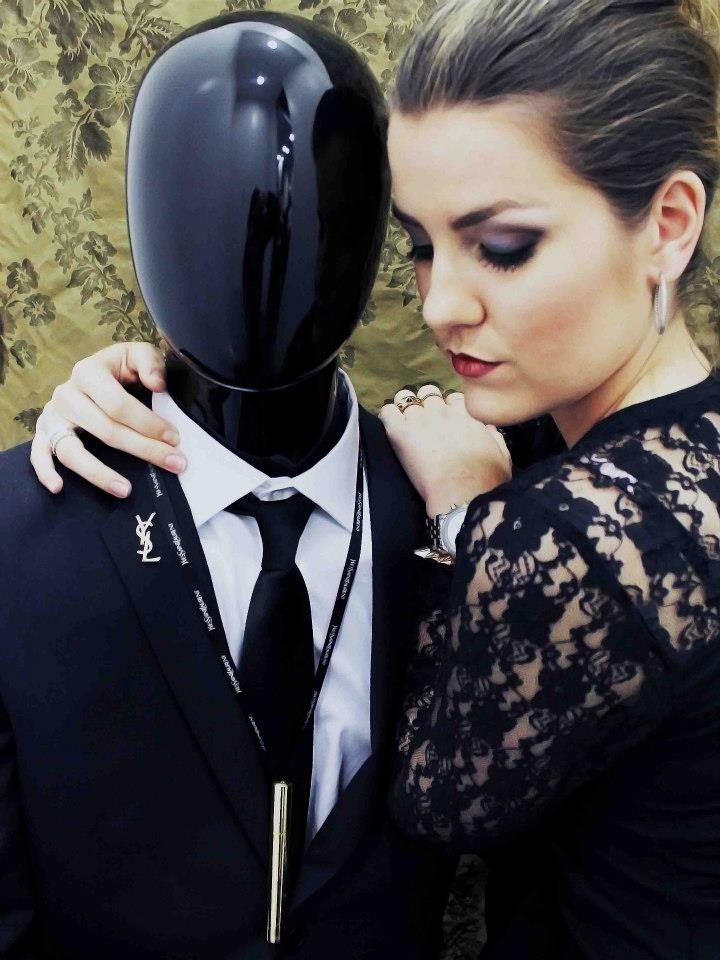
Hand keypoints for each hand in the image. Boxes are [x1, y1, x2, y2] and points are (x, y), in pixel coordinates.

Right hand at [31, 342, 183, 497]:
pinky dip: (44, 472)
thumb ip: (150, 363)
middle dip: (143, 449)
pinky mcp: (44, 431)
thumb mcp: (138, 354)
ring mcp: (53, 415)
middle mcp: (66, 393)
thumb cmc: (122, 368)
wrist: (96, 373)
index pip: (118, 403)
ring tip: (125, 491)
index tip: (175, 438)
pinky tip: (58, 488)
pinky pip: (38, 454)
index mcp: (88, 371)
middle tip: (175, 463)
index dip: (148, 423)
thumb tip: (157, 384)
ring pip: (72, 450)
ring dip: (99, 473)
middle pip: (105, 429)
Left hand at [379, 386, 511, 516]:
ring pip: (405, 398)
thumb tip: (488, 429)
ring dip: (404, 407)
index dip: (447, 407)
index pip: (453, 397)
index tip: (445, 419)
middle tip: (423, 420)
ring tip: (403, 421)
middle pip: (428, 393)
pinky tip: (391, 426)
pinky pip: (387, 411)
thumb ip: (495, 437)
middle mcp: (442, 412)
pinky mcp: (400, 432)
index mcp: (467, 415)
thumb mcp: (502, 455)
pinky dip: (388, 415)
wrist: (462, 493)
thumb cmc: (486, 479)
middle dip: (425, 403)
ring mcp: (420, 419)